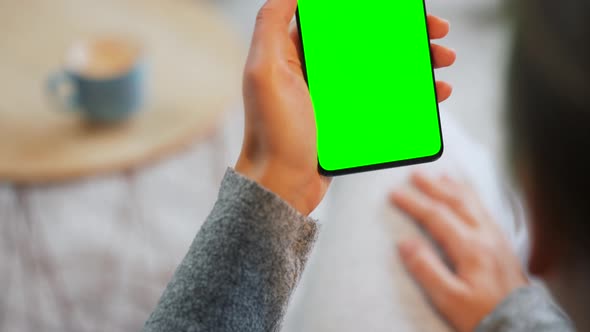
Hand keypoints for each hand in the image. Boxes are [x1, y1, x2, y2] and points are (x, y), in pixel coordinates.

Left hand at [237, 0, 455, 214]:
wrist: (281, 184)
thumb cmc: (273, 131)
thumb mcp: (264, 71)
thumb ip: (273, 23)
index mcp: (298, 51)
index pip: (343, 18)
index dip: (376, 10)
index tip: (406, 9)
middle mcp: (319, 69)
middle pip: (370, 40)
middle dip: (406, 34)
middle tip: (439, 34)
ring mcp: (337, 95)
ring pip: (384, 68)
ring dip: (417, 61)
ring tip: (445, 61)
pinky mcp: (351, 119)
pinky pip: (387, 98)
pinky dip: (412, 92)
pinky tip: (434, 91)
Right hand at [390, 173, 528, 331]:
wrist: (521, 326)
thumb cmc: (484, 314)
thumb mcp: (450, 298)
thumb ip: (426, 269)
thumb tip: (405, 243)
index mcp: (471, 247)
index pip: (436, 216)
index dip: (414, 203)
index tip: (395, 193)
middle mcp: (485, 236)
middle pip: (455, 202)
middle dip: (432, 186)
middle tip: (415, 175)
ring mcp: (497, 237)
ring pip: (473, 202)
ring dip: (453, 187)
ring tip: (440, 176)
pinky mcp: (503, 244)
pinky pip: (484, 210)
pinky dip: (471, 197)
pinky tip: (467, 197)